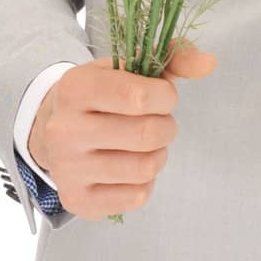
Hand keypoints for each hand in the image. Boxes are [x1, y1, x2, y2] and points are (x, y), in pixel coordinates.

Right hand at [28, 37, 217, 218]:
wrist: (52, 132)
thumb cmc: (100, 96)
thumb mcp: (127, 68)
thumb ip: (171, 60)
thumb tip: (208, 62)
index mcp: (76, 88)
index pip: (140, 97)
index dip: (165, 97)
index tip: (161, 96)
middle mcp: (64, 129)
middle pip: (147, 134)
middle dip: (166, 126)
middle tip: (157, 122)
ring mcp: (68, 169)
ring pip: (145, 168)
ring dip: (158, 155)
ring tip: (144, 145)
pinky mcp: (77, 200)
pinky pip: (137, 196)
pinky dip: (145, 182)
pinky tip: (128, 168)